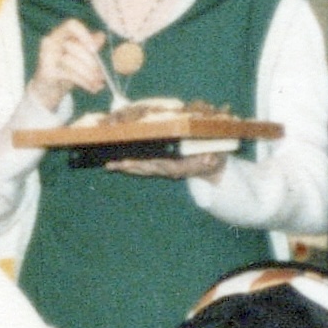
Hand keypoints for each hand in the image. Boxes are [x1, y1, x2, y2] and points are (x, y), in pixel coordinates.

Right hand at [27, 19, 108, 113]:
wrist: (48, 91)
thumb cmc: (67, 71)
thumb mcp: (82, 57)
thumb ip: (91, 45)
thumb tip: (101, 36)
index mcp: (61, 34)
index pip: (71, 24)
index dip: (84, 33)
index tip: (94, 49)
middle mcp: (51, 41)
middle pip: (74, 45)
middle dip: (90, 61)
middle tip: (101, 75)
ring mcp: (46, 56)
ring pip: (70, 60)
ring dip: (88, 74)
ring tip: (98, 84)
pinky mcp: (46, 71)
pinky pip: (68, 73)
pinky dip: (83, 82)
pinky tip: (92, 88)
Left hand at [105, 150, 228, 180]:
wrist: (212, 168)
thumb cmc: (214, 157)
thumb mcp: (217, 157)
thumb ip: (213, 158)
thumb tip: (211, 158)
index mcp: (181, 167)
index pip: (164, 166)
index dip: (151, 164)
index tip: (140, 163)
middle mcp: (169, 170)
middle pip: (147, 168)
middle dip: (132, 167)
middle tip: (116, 164)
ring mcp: (162, 169)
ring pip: (141, 169)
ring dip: (125, 167)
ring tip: (110, 165)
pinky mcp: (158, 167)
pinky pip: (141, 167)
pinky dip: (129, 165)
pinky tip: (116, 162)